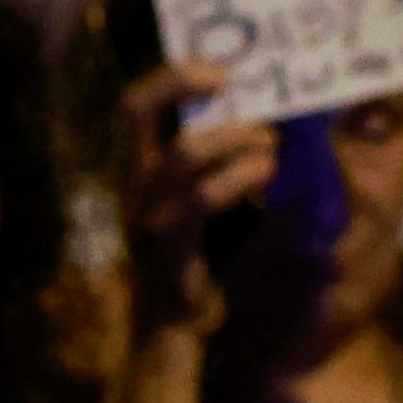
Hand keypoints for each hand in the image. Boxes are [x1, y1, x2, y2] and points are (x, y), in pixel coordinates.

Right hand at [114, 63, 279, 344]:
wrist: (172, 330)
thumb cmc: (195, 260)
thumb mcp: (195, 203)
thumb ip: (214, 163)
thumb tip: (265, 118)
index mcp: (134, 171)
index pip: (133, 105)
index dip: (170, 75)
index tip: (218, 71)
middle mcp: (131, 185)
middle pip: (135, 109)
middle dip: (182, 81)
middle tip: (232, 82)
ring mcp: (147, 215)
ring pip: (185, 151)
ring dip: (235, 136)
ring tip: (270, 141)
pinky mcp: (172, 246)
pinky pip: (205, 198)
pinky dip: (241, 176)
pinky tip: (265, 172)